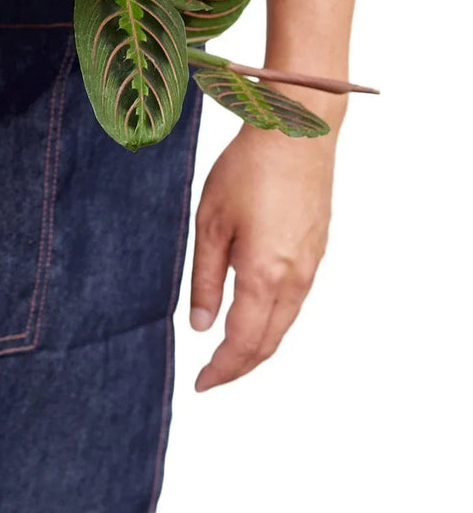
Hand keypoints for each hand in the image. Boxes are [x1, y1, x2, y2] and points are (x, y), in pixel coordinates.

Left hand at [189, 110, 336, 391]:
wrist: (296, 135)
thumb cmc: (246, 170)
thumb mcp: (210, 222)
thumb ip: (206, 278)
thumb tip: (201, 326)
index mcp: (265, 274)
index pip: (244, 342)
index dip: (223, 370)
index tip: (201, 384)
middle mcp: (295, 278)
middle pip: (269, 341)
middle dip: (240, 365)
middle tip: (211, 377)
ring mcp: (312, 265)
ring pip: (285, 322)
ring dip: (258, 344)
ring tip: (227, 351)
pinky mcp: (318, 249)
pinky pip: (295, 300)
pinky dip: (273, 319)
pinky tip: (254, 312)